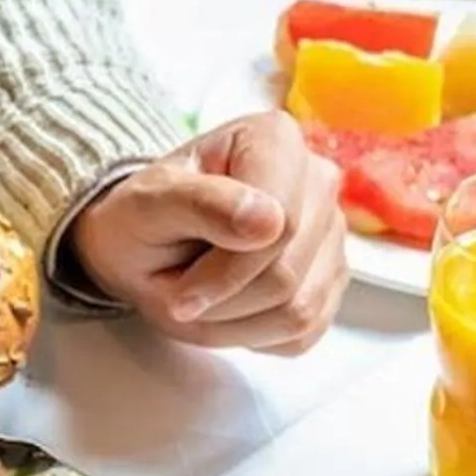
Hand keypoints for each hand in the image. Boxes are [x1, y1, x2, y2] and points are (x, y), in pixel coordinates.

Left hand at [67, 112, 348, 353]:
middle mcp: (317, 180)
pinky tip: (228, 306)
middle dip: (222, 300)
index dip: (226, 271)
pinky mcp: (331, 279)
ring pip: (297, 312)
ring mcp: (331, 233)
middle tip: (179, 292)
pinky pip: (303, 333)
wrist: (148, 247)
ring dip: (233, 322)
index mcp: (276, 141)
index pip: (280, 225)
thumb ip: (200, 204)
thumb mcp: (146, 206)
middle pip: (286, 276)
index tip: (179, 290)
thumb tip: (268, 221)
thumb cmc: (144, 219)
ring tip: (201, 298)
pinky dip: (254, 334)